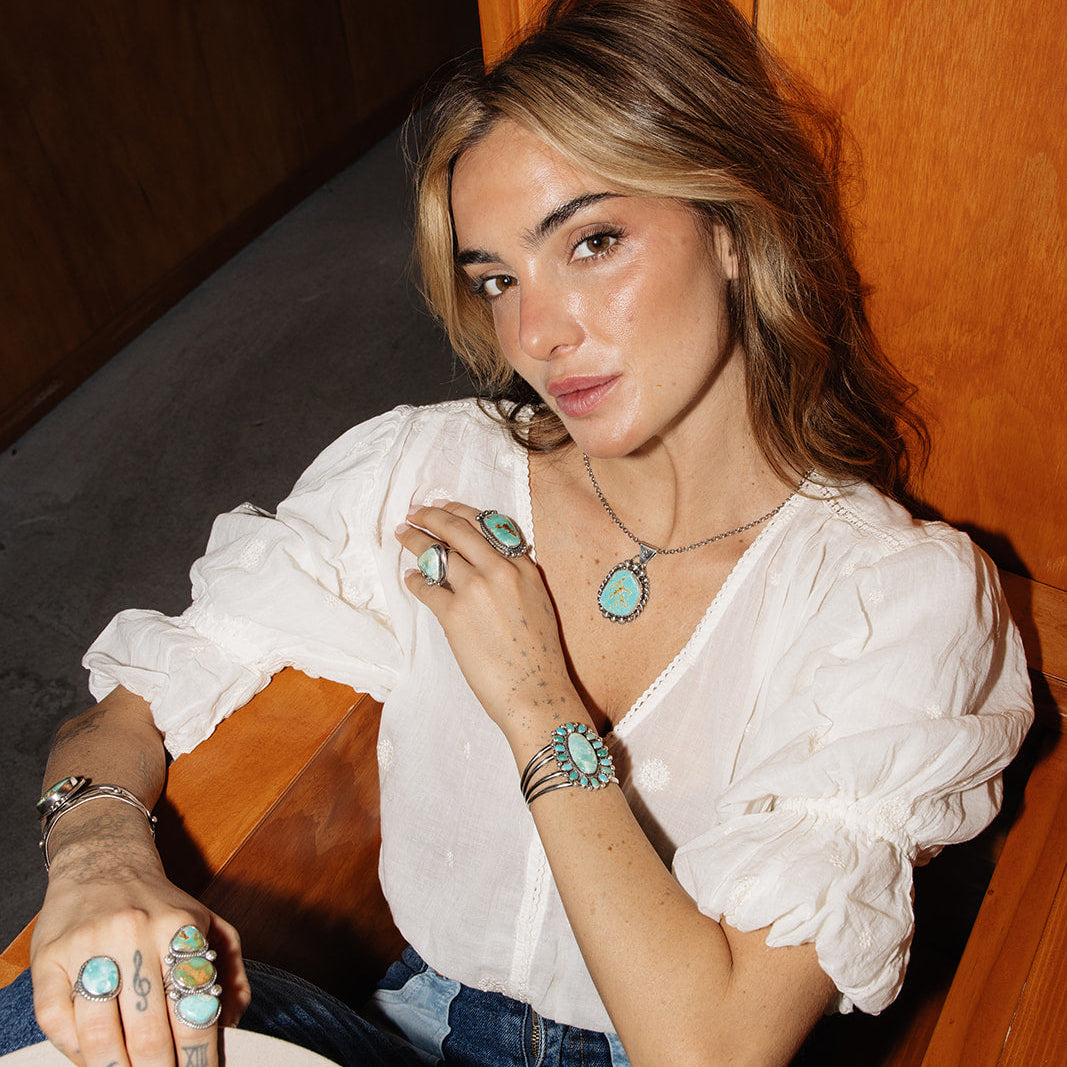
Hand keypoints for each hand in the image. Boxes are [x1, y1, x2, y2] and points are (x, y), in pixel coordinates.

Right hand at [31, 844, 248, 1066]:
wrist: (103, 862)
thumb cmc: (159, 903)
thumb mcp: (207, 921)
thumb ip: (229, 967)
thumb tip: (232, 1020)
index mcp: (178, 925)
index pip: (194, 1008)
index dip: (199, 1056)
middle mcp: (133, 932)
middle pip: (149, 1031)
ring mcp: (88, 945)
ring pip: (100, 1034)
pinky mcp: (49, 958)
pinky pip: (57, 1021)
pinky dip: (74, 1052)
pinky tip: (92, 1060)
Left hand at [398, 501, 579, 744]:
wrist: (536, 691)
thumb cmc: (539, 657)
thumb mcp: (538, 603)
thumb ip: (516, 579)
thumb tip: (486, 566)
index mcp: (524, 567)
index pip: (487, 525)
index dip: (459, 511)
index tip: (443, 506)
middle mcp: (500, 571)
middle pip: (457, 529)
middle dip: (430, 515)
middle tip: (413, 512)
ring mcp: (476, 591)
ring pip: (437, 553)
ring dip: (415, 541)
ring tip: (402, 534)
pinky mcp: (455, 615)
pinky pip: (427, 587)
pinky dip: (415, 580)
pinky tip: (410, 578)